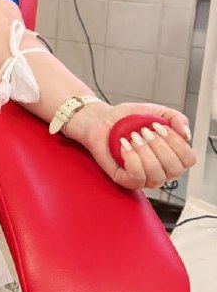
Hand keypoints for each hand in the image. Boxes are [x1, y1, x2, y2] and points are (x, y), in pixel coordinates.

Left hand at [65, 101, 195, 189]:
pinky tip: (124, 146)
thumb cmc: (129, 118)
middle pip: (175, 169)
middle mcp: (161, 169)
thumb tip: (186, 134)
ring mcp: (144, 177)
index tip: (159, 127)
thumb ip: (176, 118)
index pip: (188, 159)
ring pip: (156, 176)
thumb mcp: (157, 111)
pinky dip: (131, 159)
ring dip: (144, 152)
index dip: (176, 143)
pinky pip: (137, 179)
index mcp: (172, 155)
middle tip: (143, 131)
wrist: (102, 120)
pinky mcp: (125, 180)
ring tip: (132, 137)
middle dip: (159, 146)